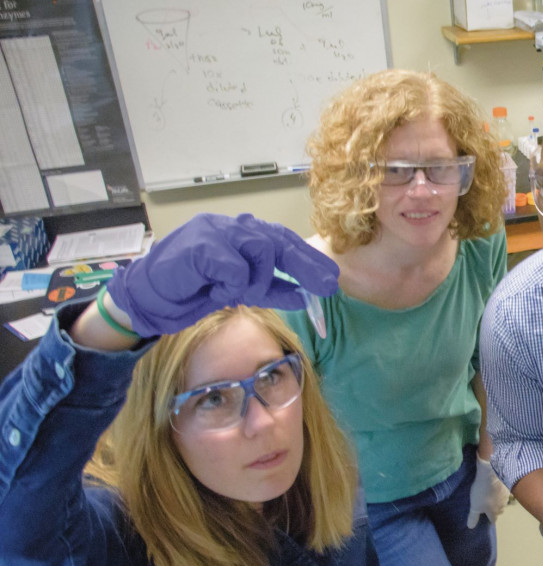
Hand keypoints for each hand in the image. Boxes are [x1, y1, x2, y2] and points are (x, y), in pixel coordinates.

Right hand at [106, 213, 338, 335]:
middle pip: (280, 241)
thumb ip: (272, 290)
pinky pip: (233, 264)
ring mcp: (215, 231)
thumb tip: (305, 294)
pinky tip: (223, 289)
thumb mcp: (241, 292)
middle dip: (305, 265)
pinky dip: (234, 281)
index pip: (285, 242)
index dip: (309, 260)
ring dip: (259, 279)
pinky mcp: (199, 245)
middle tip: (324, 286)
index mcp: (244, 235)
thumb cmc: (193, 289)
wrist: (149, 297)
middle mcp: (233, 227)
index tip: (331, 280)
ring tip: (241, 292)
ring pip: (261, 249)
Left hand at [467, 457, 507, 528]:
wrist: (491, 474)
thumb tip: (471, 527)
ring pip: (503, 501)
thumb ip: (473, 517)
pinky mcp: (507, 486)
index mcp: (494, 512)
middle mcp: (502, 506)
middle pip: (499, 511)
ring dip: (498, 500)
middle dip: (495, 510)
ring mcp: (506, 496)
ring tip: (492, 495)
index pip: (493, 520)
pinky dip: (500, 491)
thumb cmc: (482, 492)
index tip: (486, 517)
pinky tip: (496, 487)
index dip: (489, 519)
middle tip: (488, 505)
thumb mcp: (474, 506)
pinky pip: (505, 492)